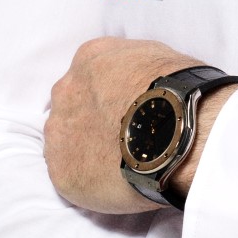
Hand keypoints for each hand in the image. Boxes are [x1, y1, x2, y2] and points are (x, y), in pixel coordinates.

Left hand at [45, 37, 214, 213]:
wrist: (175, 132)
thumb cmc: (178, 93)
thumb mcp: (157, 57)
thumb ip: (134, 67)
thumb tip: (138, 80)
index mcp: (88, 59)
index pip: (89, 77)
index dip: (108, 96)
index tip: (123, 110)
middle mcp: (66, 91)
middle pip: (72, 107)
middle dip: (92, 120)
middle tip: (121, 137)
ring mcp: (59, 132)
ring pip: (65, 142)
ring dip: (86, 149)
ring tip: (120, 161)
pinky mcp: (62, 171)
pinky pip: (69, 176)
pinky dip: (88, 179)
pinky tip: (113, 181)